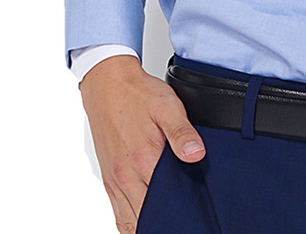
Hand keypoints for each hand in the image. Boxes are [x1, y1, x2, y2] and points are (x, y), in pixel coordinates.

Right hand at [79, 55, 205, 232]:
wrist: (107, 85)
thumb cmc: (137, 95)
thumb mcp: (168, 107)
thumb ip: (182, 133)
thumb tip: (197, 154)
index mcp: (143, 160)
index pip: (163, 203)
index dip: (179, 213)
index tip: (192, 215)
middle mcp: (125, 176)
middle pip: (145, 218)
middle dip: (164, 222)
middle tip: (183, 220)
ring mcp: (114, 180)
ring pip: (128, 222)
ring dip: (146, 225)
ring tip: (166, 222)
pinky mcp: (108, 179)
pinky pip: (117, 212)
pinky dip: (130, 221)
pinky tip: (144, 219)